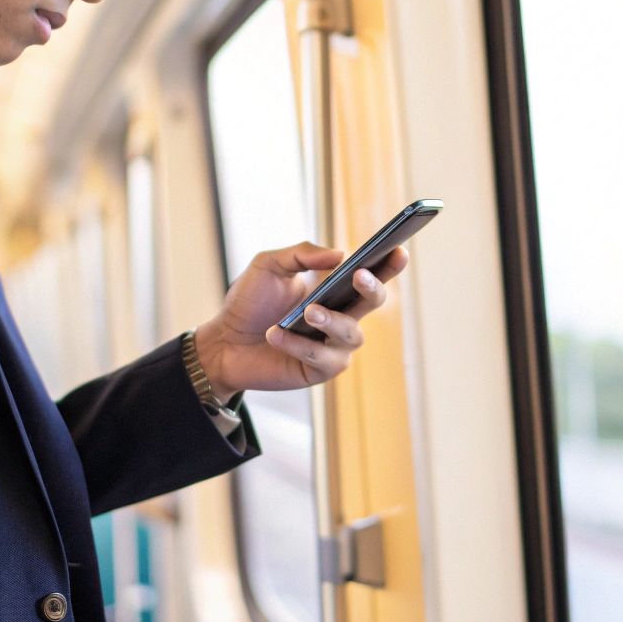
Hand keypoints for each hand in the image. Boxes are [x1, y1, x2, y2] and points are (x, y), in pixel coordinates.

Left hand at [194, 241, 409, 397]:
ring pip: (350, 334)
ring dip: (330, 320)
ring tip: (307, 310)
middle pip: (373, 303)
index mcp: (336, 290)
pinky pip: (320, 357)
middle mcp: (341, 318)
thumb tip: (339, 254)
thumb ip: (302, 253)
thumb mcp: (269, 265)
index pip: (371, 276)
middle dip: (372, 288)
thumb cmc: (250, 302)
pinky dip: (298, 343)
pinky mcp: (318, 371)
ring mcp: (333, 346)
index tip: (398, 251)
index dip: (389, 265)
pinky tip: (275, 333)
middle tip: (358, 275)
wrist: (224, 341)